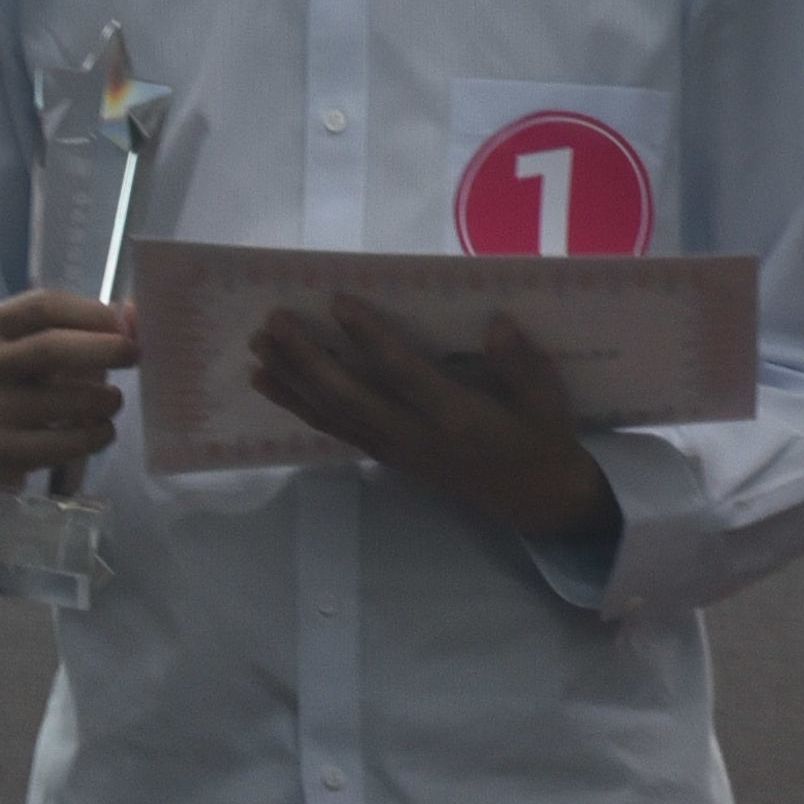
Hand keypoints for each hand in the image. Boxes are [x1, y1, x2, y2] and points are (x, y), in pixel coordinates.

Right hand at [0, 288, 133, 503]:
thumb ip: (83, 323)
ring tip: (113, 400)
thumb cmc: (19, 372)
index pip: (43, 307)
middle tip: (133, 355)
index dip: (91, 313)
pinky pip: (63, 444)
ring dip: (103, 399)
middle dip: (103, 350)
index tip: (124, 325)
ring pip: (64, 402)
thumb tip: (135, 315)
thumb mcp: (37, 338)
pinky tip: (101, 429)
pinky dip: (94, 436)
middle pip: (49, 349)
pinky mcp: (0, 451)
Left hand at [244, 302, 615, 548]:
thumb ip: (521, 364)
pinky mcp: (387, 457)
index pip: (403, 373)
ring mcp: (396, 449)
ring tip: (257, 347)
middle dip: (307, 359)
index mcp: (457, 417)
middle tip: (273, 321)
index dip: (369, 337)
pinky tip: (271, 383)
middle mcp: (416, 435)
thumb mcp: (546, 402)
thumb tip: (497, 323)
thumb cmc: (542, 441)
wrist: (537, 502)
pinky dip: (300, 405)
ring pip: (333, 414)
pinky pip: (336, 429)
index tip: (337, 300)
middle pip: (350, 396)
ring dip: (292, 380)